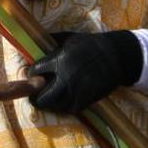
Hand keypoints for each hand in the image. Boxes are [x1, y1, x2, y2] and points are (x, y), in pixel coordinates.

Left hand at [27, 30, 142, 114]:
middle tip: (33, 96)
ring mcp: (76, 91)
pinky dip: (62, 108)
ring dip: (47, 104)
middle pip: (42, 96)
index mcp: (60, 60)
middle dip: (34, 97)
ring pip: (54, 106)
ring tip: (45, 101)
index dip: (31, 74)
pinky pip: (69, 109)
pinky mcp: (86, 100)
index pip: (36, 71)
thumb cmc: (90, 44)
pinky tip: (60, 103)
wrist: (116, 56)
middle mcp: (66, 78)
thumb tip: (35, 43)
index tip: (32, 75)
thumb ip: (51, 42)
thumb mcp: (69, 38)